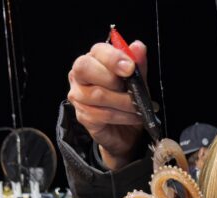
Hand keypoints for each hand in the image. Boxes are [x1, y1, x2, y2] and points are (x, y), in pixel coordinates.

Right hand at [67, 41, 148, 169]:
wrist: (126, 131)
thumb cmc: (128, 101)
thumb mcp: (138, 81)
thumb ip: (138, 65)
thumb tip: (138, 46)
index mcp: (94, 60)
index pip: (97, 51)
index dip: (113, 58)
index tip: (130, 68)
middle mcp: (80, 76)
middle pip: (85, 68)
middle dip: (112, 79)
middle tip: (132, 90)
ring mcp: (78, 96)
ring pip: (97, 94)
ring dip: (124, 102)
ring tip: (139, 107)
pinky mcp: (82, 116)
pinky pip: (101, 114)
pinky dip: (122, 116)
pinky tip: (134, 117)